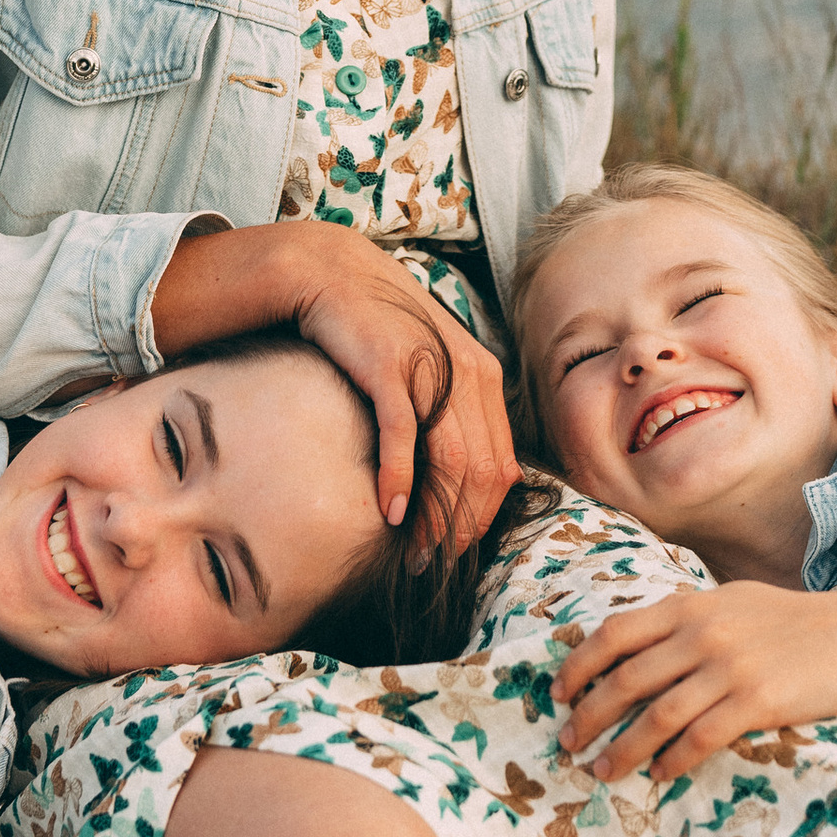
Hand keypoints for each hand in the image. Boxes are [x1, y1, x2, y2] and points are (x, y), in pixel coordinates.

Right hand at [287, 241, 514, 546]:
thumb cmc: (379, 330)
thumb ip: (449, 414)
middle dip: (462, 526)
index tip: (455, 547)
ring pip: (452, 460)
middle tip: (434, 562)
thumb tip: (455, 484)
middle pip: (484, 471)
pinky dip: (401, 478)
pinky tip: (391, 510)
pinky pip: (405, 435)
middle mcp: (469, 373)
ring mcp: (432, 369)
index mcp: (485, 377)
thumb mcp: (429, 370)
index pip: (502, 465)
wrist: (333, 274)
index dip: (482, 516)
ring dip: (436, 514)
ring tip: (415, 551)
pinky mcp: (391, 366)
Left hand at [555, 582, 836, 783]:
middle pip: (627, 678)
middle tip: (568, 743)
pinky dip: (674, 759)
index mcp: (689, 605)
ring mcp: (730, 667)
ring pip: (658, 714)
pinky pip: (702, 737)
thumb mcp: (728, 603)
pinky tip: (661, 775)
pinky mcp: (758, 700)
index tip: (558, 694)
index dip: (579, 665)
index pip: (614, 633)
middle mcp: (702, 632)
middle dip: (589, 715)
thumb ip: (681, 620)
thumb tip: (628, 646)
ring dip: (624, 748)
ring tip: (603, 771)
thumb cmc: (787, 622)